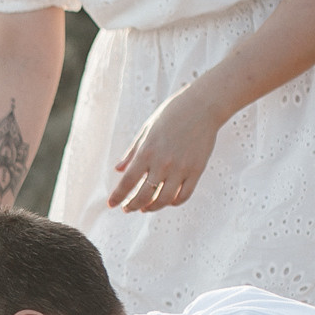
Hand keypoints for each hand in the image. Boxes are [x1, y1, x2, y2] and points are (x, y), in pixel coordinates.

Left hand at [109, 87, 221, 212]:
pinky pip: (183, 196)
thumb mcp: (146, 130)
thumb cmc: (171, 114)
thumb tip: (119, 170)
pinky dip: (173, 202)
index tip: (111, 204)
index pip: (127, 182)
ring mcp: (181, 168)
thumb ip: (132, 152)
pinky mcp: (197, 170)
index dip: (117, 196)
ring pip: (163, 200)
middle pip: (143, 196)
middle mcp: (163, 163)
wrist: (203, 106)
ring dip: (151, 208)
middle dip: (132, 206)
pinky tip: (166, 201)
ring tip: (145, 207)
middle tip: (127, 208)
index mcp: (147, 151)